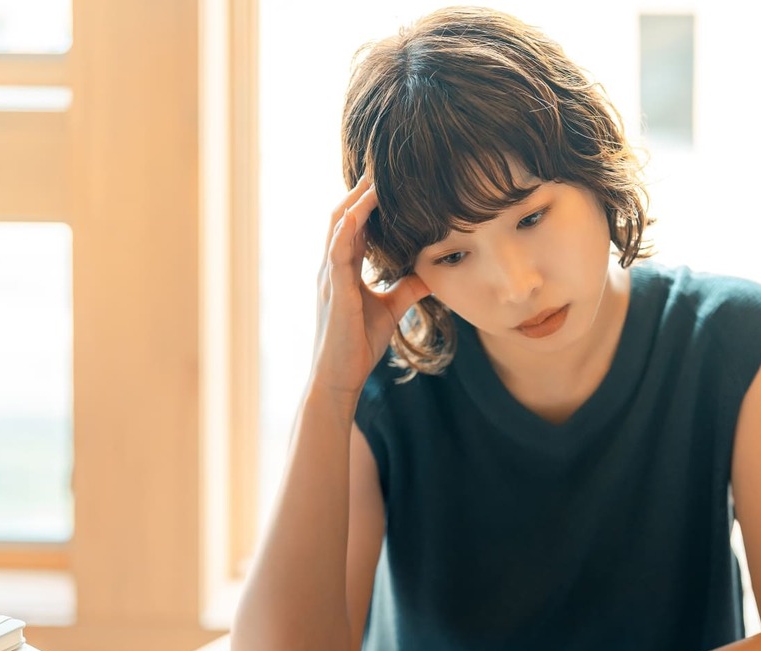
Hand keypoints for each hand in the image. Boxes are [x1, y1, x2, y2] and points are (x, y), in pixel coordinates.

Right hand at [312, 174, 431, 397]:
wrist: (339, 377)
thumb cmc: (357, 344)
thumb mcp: (390, 309)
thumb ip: (407, 288)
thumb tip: (431, 272)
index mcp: (343, 267)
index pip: (355, 223)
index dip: (369, 199)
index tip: (389, 176)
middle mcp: (331, 266)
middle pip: (343, 214)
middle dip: (361, 189)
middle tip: (383, 164)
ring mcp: (329, 277)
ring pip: (338, 227)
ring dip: (356, 200)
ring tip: (375, 177)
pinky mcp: (333, 292)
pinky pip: (335, 253)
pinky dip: (345, 230)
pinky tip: (357, 212)